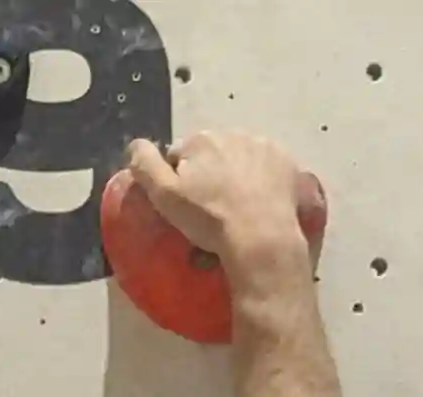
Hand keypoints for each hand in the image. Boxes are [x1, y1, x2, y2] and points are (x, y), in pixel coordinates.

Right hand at [124, 132, 313, 263]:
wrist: (261, 238)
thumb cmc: (209, 219)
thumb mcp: (165, 196)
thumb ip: (145, 165)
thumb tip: (135, 144)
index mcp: (200, 139)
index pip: (179, 155)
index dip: (178, 179)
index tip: (186, 203)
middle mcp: (232, 133)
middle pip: (211, 152)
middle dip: (209, 172)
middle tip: (212, 206)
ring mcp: (263, 145)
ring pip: (239, 157)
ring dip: (235, 173)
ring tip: (237, 205)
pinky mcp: (286, 161)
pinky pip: (266, 165)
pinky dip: (261, 177)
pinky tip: (258, 200)